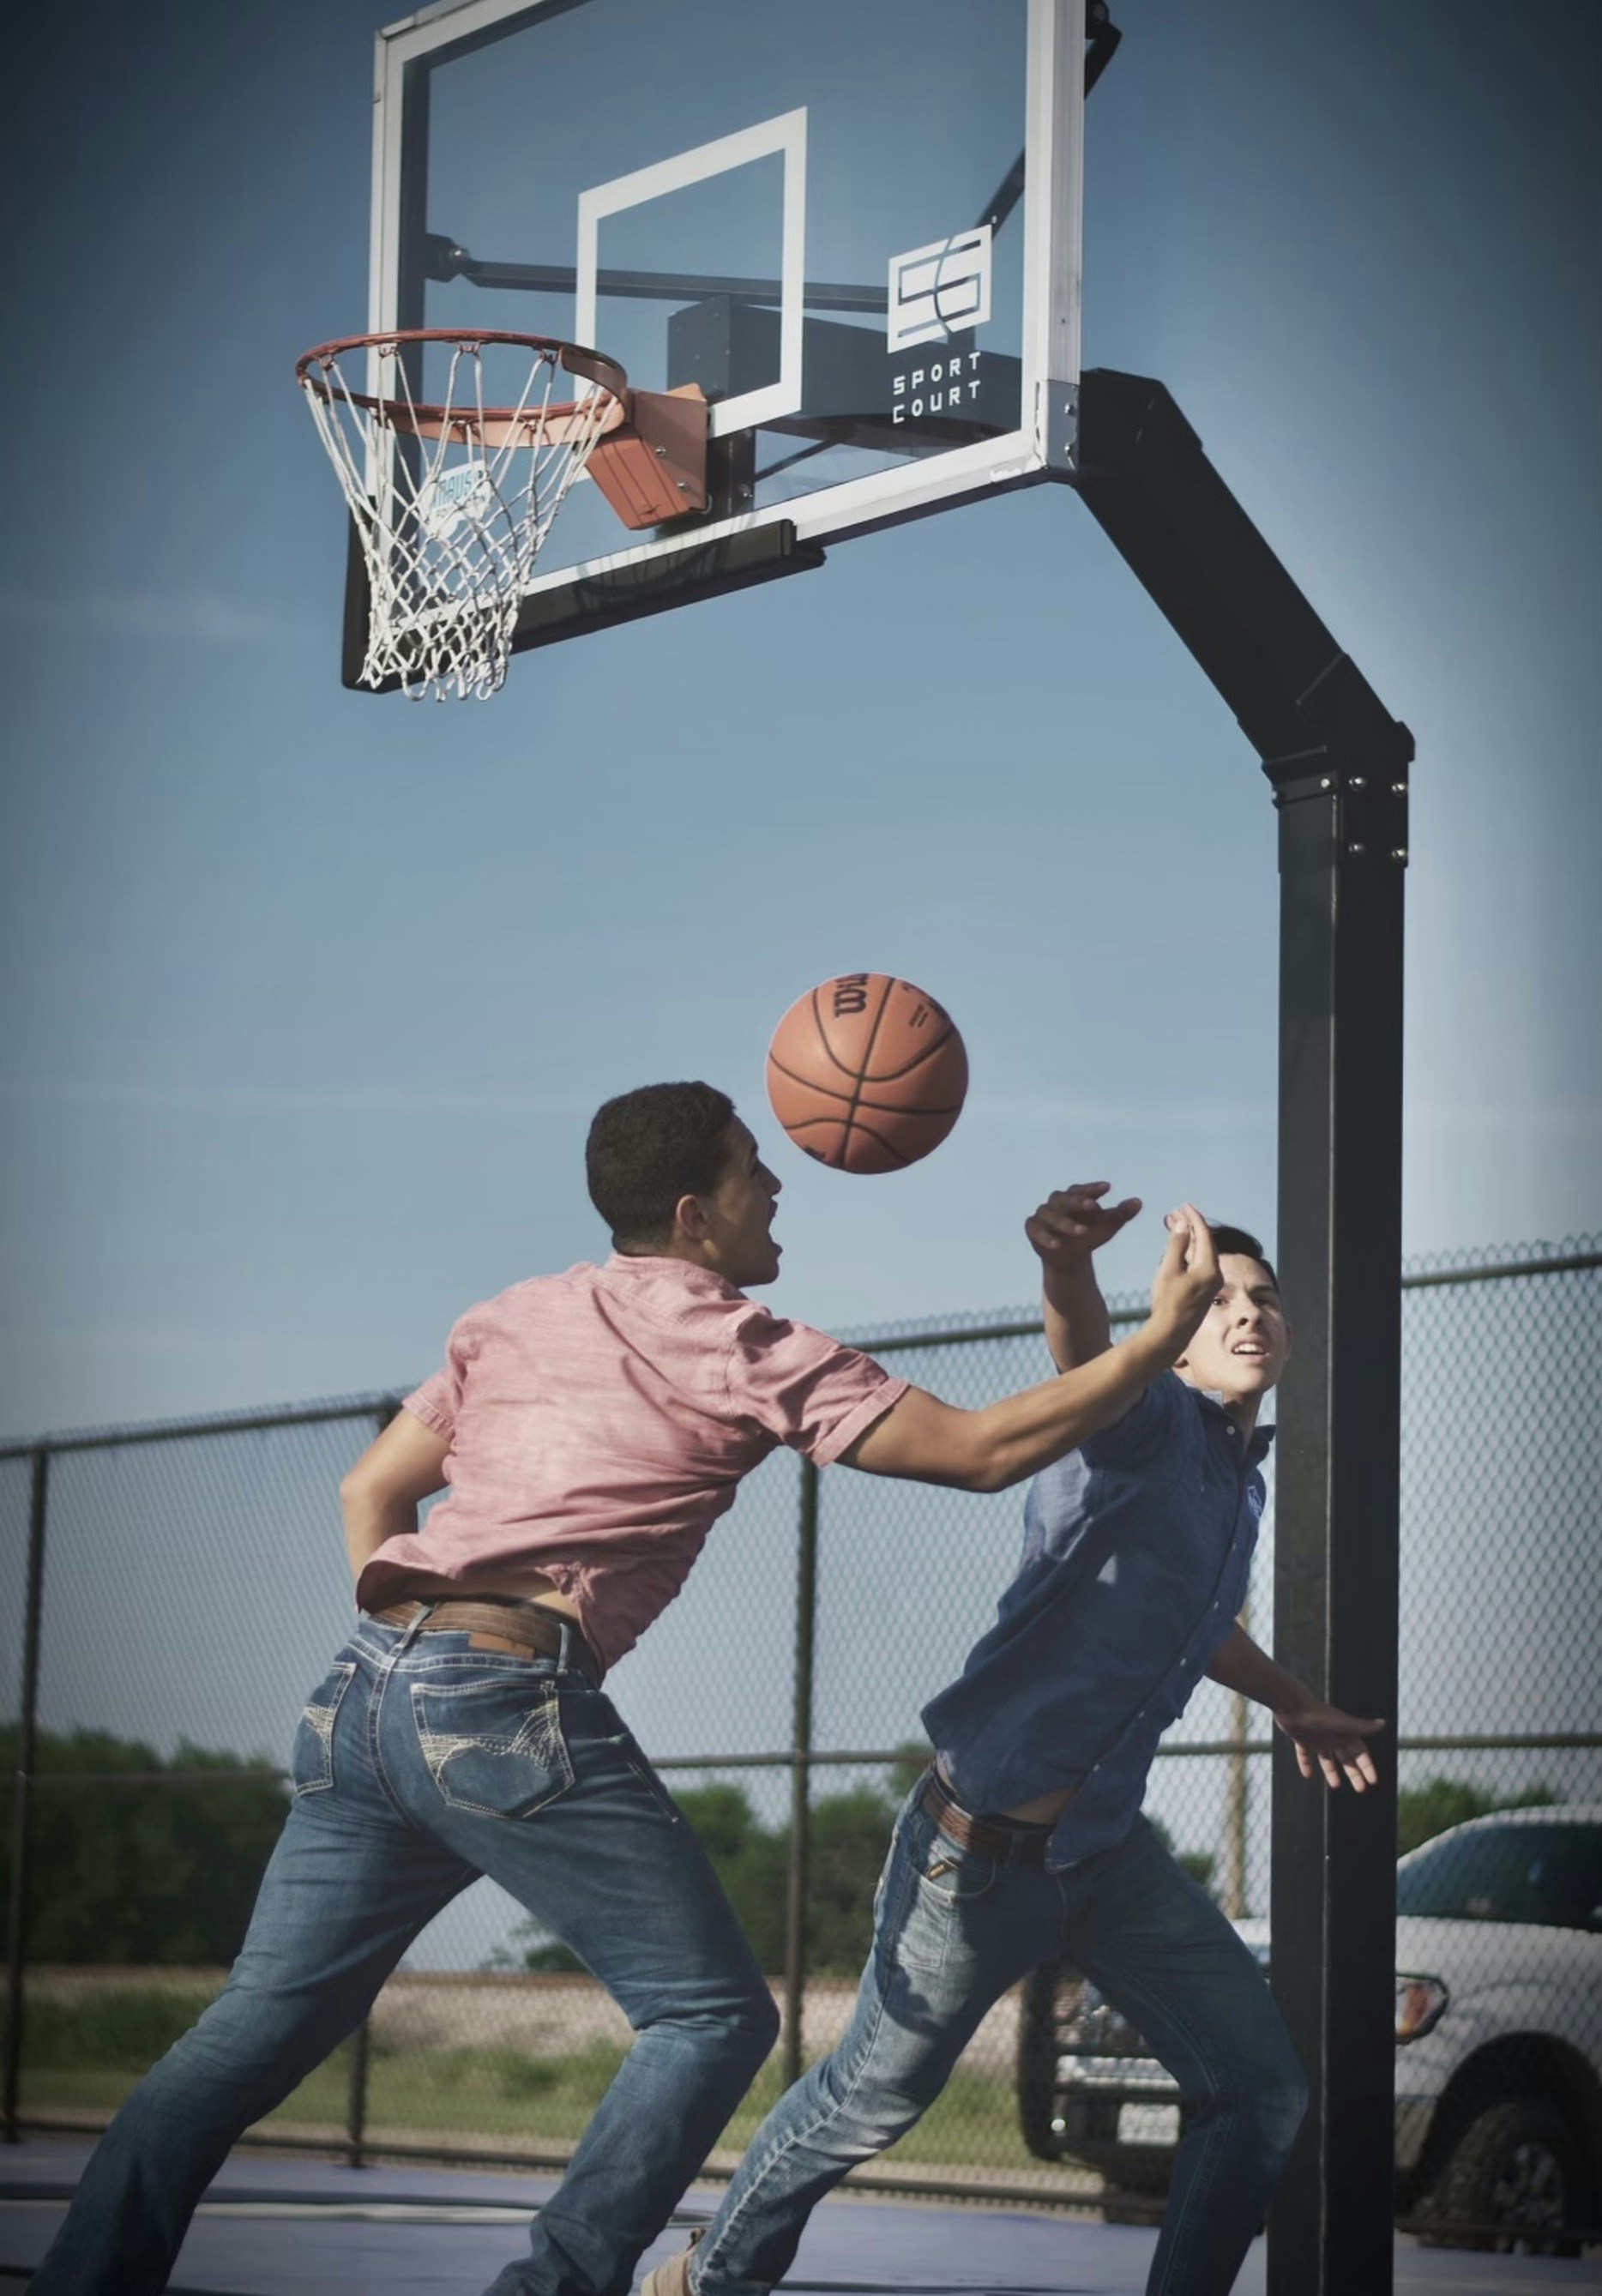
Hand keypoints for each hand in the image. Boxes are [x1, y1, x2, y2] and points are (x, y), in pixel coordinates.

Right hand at [1025, 1182, 1141, 1274]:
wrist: (1070, 1258)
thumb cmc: (1090, 1236)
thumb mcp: (1107, 1226)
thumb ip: (1121, 1214)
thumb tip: (1138, 1202)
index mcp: (1074, 1197)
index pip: (1082, 1189)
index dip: (1093, 1188)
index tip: (1108, 1188)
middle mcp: (1056, 1202)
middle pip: (1064, 1198)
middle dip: (1078, 1202)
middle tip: (1094, 1206)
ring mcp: (1043, 1215)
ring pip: (1051, 1215)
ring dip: (1066, 1223)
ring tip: (1083, 1232)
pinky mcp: (1032, 1229)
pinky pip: (1036, 1230)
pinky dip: (1045, 1237)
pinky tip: (1057, 1245)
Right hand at [1147, 1205, 1218, 1349]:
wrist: (1170, 1333)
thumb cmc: (1168, 1303)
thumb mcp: (1169, 1269)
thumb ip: (1177, 1244)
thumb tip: (1183, 1224)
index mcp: (1210, 1268)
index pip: (1204, 1234)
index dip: (1193, 1217)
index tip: (1183, 1205)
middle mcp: (1214, 1274)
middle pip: (1204, 1242)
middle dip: (1189, 1225)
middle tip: (1174, 1213)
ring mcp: (1210, 1282)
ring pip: (1200, 1252)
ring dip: (1187, 1237)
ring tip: (1173, 1225)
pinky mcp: (1203, 1289)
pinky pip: (1198, 1262)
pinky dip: (1187, 1251)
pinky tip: (1178, 1246)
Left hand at [1274, 1702, 1385, 1791]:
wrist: (1291, 1705)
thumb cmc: (1318, 1715)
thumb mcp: (1341, 1724)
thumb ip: (1361, 1726)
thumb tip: (1383, 1723)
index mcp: (1344, 1732)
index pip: (1360, 1753)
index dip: (1367, 1766)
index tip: (1373, 1781)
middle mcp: (1332, 1735)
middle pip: (1346, 1758)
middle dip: (1354, 1773)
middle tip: (1361, 1789)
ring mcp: (1317, 1738)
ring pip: (1327, 1758)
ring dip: (1332, 1771)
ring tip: (1336, 1786)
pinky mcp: (1301, 1738)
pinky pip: (1305, 1755)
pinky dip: (1306, 1764)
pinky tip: (1307, 1775)